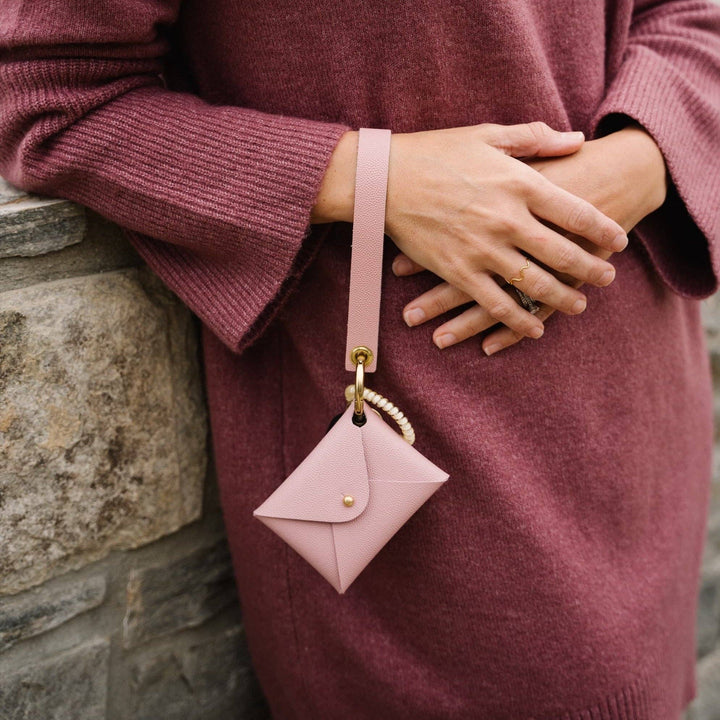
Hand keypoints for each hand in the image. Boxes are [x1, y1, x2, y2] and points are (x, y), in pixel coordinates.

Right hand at [394, 122, 667, 353]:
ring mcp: (482, 249)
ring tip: (580, 306)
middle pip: (563, 252)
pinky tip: (535, 329)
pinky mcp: (457, 271)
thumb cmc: (436, 152)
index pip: (575, 212)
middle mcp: (507, 219)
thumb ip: (536, 138)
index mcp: (519, 182)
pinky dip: (518, 319)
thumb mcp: (488, 134)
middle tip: (608, 279)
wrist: (384, 179)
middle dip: (591, 269)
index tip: (618, 240)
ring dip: (562, 298)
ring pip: (534, 282)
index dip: (602, 229)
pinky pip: (495, 302)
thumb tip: (578, 140)